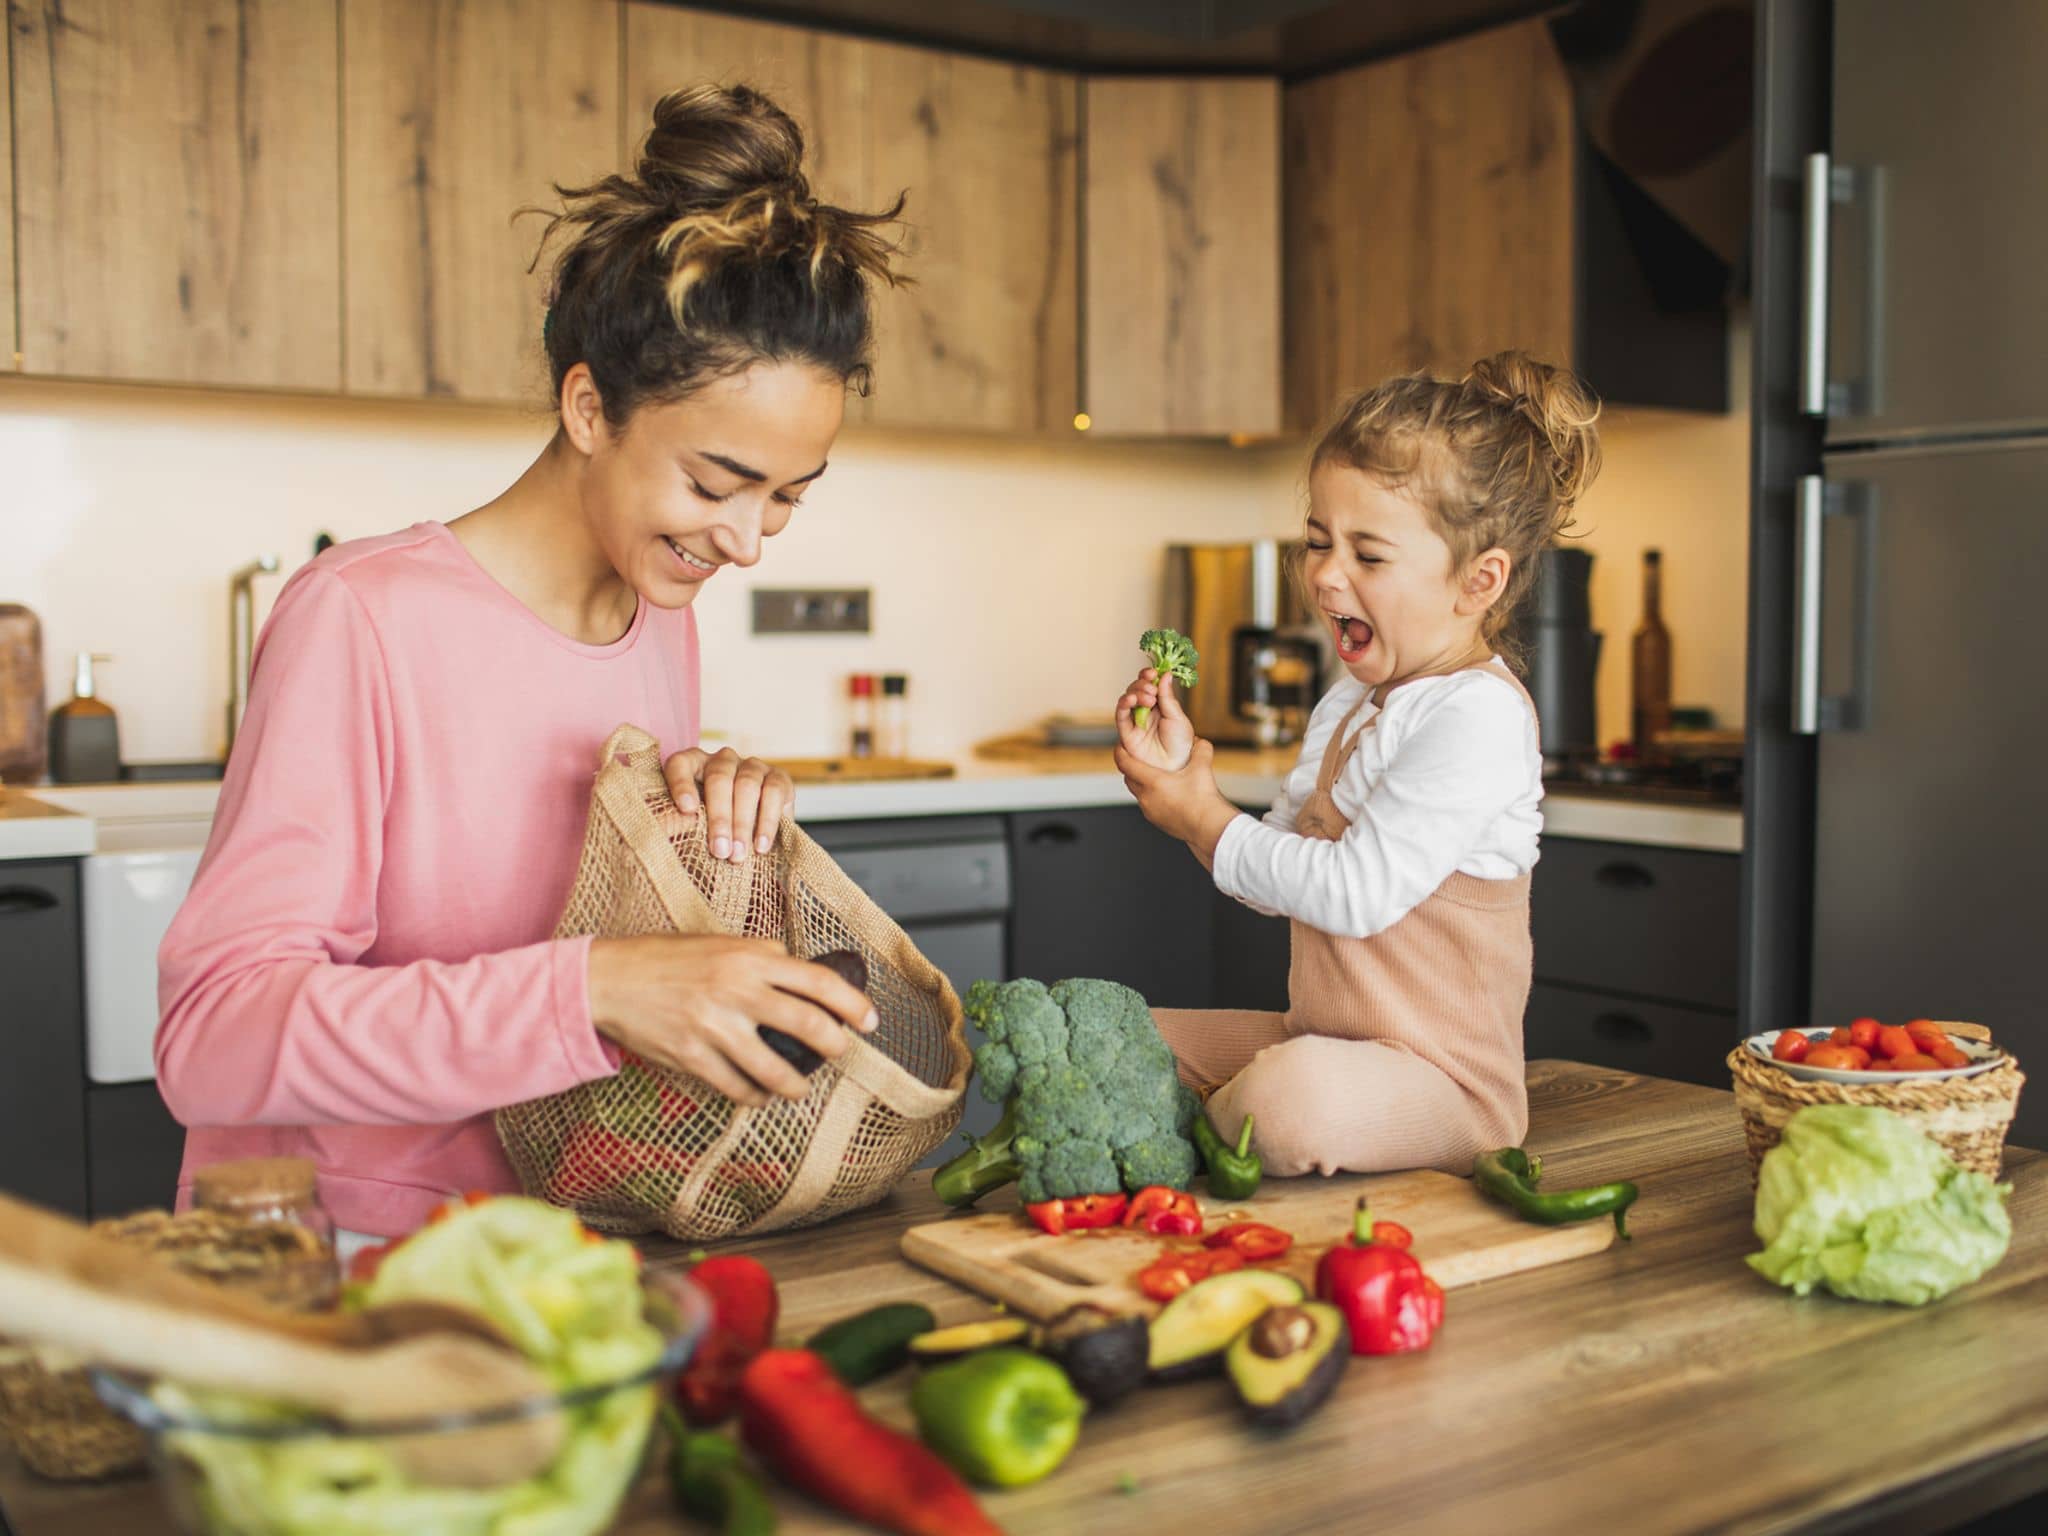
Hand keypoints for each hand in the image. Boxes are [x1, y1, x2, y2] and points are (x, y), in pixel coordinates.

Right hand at [587, 935, 877, 1106]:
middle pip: (808, 1025)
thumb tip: (802, 973)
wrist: (609, 979)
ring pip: (774, 1069)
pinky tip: (759, 1094)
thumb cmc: (667, 958)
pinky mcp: (691, 1056)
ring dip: (795, 1085)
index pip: (818, 981)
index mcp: (749, 958)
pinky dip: (754, 1096)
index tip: (869, 1021)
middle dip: (835, 1046)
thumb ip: (762, 956)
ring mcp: (713, 1026)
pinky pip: (736, 1087)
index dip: (852, 1004)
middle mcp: (736, 990)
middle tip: (840, 1052)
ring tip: (799, 1088)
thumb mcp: (720, 942)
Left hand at [664, 748, 794, 862]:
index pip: (680, 764)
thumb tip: (657, 828)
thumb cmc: (707, 838)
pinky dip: (768, 821)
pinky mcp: (779, 778)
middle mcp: (722, 761)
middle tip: (719, 851)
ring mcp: (752, 766)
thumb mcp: (686, 834)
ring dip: (743, 823)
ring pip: (747, 784)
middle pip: (719, 777)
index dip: (682, 784)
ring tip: (738, 855)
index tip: (686, 810)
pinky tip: (761, 846)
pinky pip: (774, 792)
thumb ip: (672, 828)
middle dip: (719, 817)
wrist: (746, 850)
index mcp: (692, 766)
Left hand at [1114, 735, 1239, 867]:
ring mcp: (1150, 812)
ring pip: (1138, 793)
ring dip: (1141, 783)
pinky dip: (1150, 796)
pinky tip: (1164, 793)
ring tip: (1152, 774)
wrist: (1208, 828)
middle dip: (1130, 767)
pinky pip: (1147, 805)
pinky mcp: (1157, 821)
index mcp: (1152, 782)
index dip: (1120, 752)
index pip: (1125, 764)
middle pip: (1128, 779)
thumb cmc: (1203, 800)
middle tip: (1138, 757)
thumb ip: (1200, 750)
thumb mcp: (1202, 768)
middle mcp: (1146, 798)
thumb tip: (1199, 741)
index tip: (1120, 745)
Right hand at [1116, 667, 1194, 771]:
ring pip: (1127, 699)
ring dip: (1135, 692)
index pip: (1150, 684)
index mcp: (1160, 705)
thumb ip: (1168, 697)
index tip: (1154, 671)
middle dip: (1143, 685)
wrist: (1175, 767)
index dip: (1150, 676)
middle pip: (1137, 689)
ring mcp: (1135, 721)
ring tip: (1148, 696)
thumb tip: (1165, 675)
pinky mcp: (1126, 733)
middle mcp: (1145, 711)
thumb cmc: (1180, 744)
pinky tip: (1131, 700)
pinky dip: (1123, 704)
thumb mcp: (1177, 717)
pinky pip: (1121, 716)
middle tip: (1153, 689)